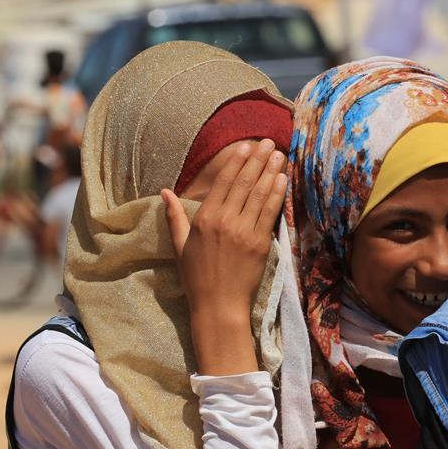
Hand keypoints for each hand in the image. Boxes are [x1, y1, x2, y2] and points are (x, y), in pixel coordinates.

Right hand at [162, 139, 286, 374]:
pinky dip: (277, 194)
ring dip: (271, 171)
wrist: (219, 305)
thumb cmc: (197, 277)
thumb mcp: (180, 246)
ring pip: (259, 194)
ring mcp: (245, 232)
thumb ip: (174, 217)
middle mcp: (225, 221)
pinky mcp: (261, 244)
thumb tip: (164, 192)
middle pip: (244, 183)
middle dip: (258, 160)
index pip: (223, 182)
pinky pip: (270, 213)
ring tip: (279, 154)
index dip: (237, 162)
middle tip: (269, 142)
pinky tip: (282, 179)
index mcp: (204, 219)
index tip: (247, 146)